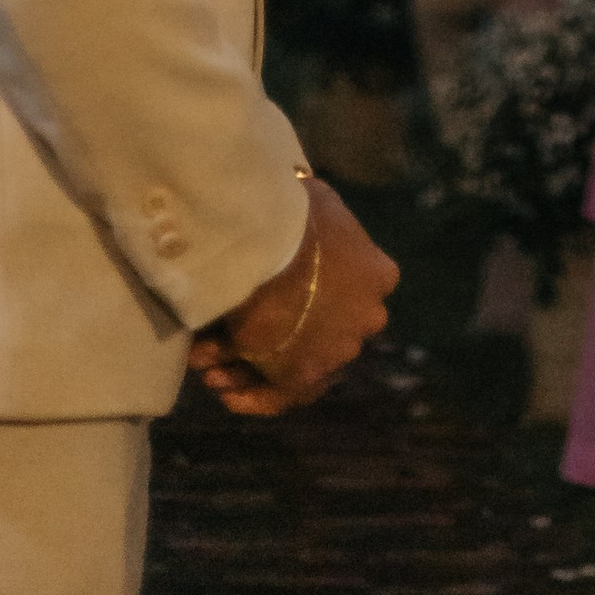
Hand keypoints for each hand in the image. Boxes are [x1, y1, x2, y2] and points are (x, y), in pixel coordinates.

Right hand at [188, 179, 398, 419]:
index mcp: (378, 276)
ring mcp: (339, 352)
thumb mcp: (317, 199)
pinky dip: (250, 396)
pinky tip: (224, 390)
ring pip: (296, 363)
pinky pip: (276, 396)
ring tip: (215, 362)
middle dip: (288, 333)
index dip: (321, 290)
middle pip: (327, 331)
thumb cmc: (290, 214)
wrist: (265, 246)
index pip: (357, 290)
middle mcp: (367, 319)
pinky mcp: (304, 378)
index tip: (289, 286)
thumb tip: (305, 206)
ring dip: (256, 365)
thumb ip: (320, 216)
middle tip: (249, 328)